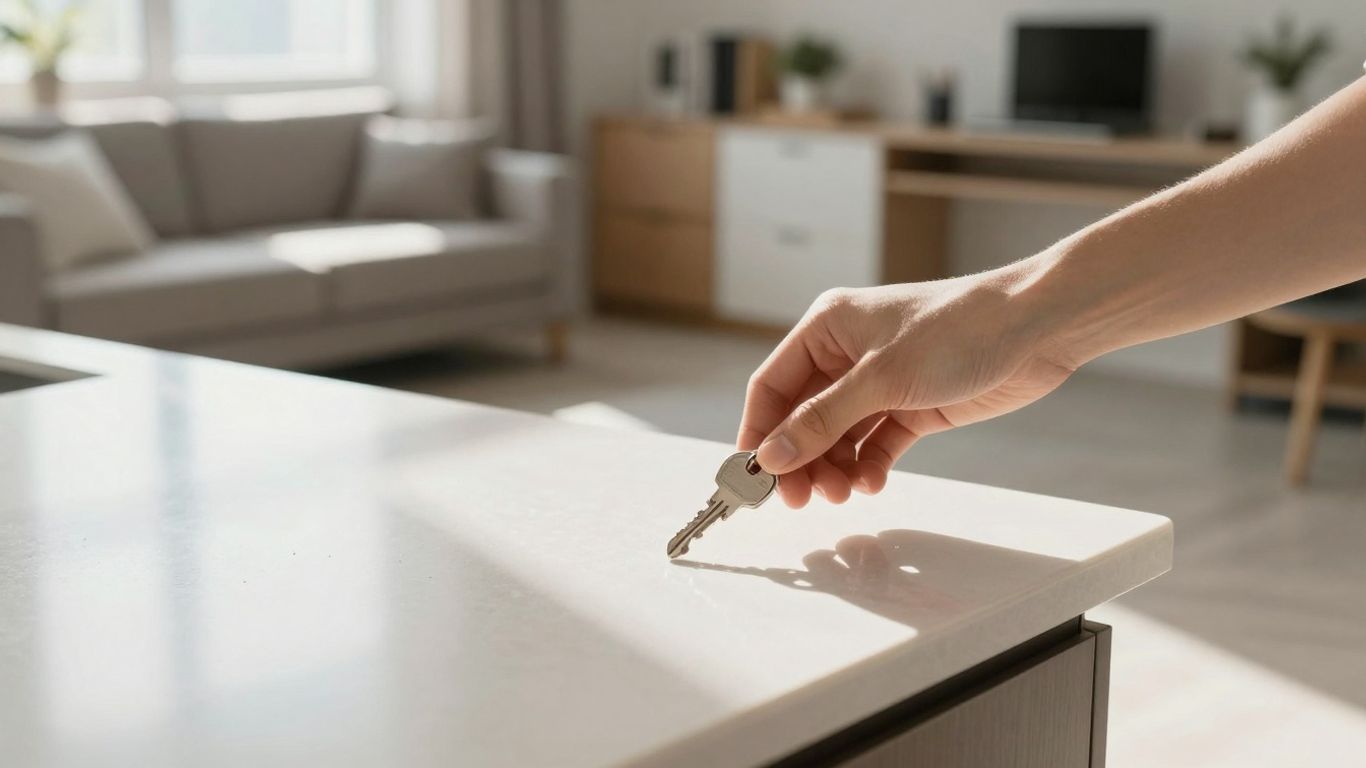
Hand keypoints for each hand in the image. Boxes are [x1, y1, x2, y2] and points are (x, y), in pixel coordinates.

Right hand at [737, 274, 1074, 506]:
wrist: (1037, 328)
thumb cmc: (960, 329)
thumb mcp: (882, 378)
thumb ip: (823, 420)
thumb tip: (772, 455)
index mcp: (827, 327)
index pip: (773, 385)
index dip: (759, 431)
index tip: (753, 476)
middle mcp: (847, 354)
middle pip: (802, 417)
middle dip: (800, 459)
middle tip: (800, 499)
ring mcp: (880, 381)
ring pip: (837, 436)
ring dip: (835, 468)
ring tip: (844, 493)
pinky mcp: (911, 405)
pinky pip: (874, 444)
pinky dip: (868, 466)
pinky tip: (872, 482)